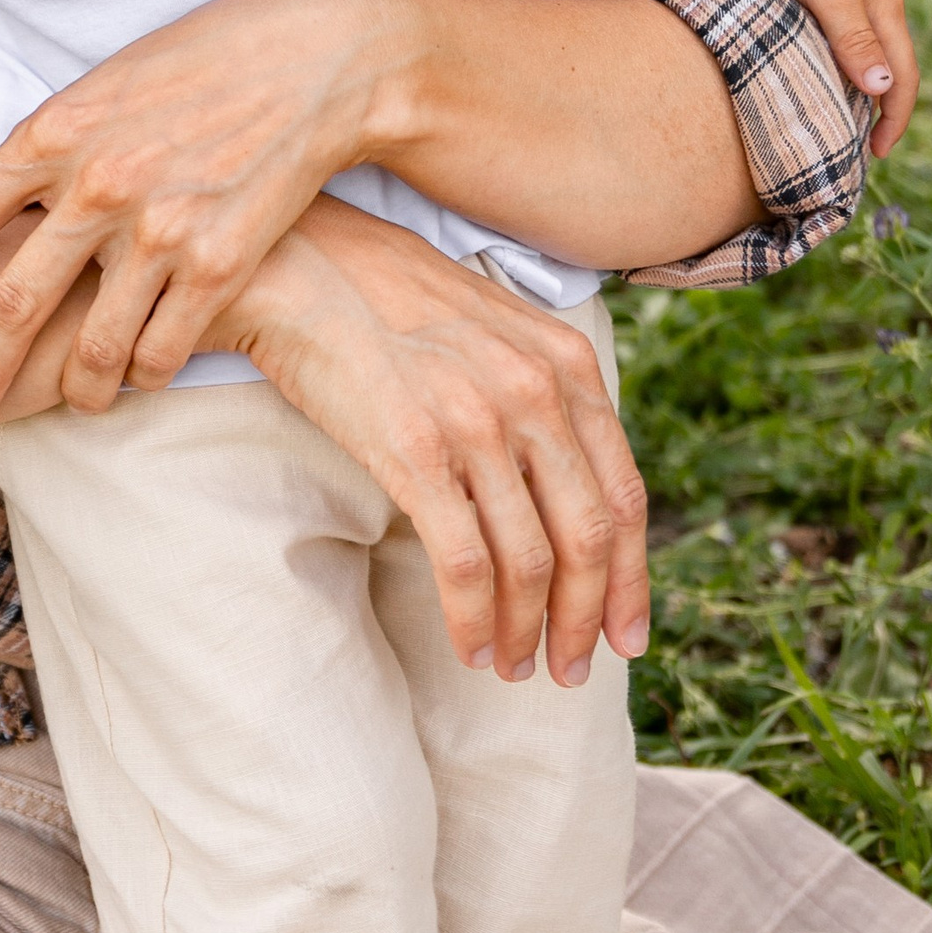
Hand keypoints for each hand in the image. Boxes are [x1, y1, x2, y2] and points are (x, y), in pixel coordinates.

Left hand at [0, 0, 405, 425]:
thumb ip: (55, 143)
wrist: (318, 58)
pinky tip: (144, 377)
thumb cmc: (209, 57)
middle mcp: (96, 186)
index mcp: (56, 132)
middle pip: (10, 302)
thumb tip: (6, 194)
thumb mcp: (108, 82)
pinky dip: (147, 374)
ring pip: (92, 344)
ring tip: (71, 404)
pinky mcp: (219, 262)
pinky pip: (164, 348)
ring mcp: (158, 229)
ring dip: (75, 387)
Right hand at [219, 199, 649, 683]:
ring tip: (512, 667)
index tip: (624, 633)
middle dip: (585, 620)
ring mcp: (479, 422)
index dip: (631, 578)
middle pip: (588, 538)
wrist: (301, 264)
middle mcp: (536, 393)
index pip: (624, 495)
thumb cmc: (386, 299)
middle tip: (569, 668)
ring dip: (527, 630)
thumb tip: (561, 484)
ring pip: (531, 561)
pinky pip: (466, 562)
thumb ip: (539, 393)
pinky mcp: (416, 451)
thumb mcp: (494, 329)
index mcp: (567, 364)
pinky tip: (470, 645)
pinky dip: (476, 618)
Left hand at [746, 0, 916, 158]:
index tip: (875, 156)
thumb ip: (854, 40)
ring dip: (862, 86)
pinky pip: (848, 32)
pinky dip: (843, 61)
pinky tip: (819, 69)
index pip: (902, 78)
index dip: (895, 120)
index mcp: (885, 6)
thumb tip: (885, 92)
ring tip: (840, 119)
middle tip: (859, 149)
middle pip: (891, 67)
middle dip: (883, 110)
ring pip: (869, 50)